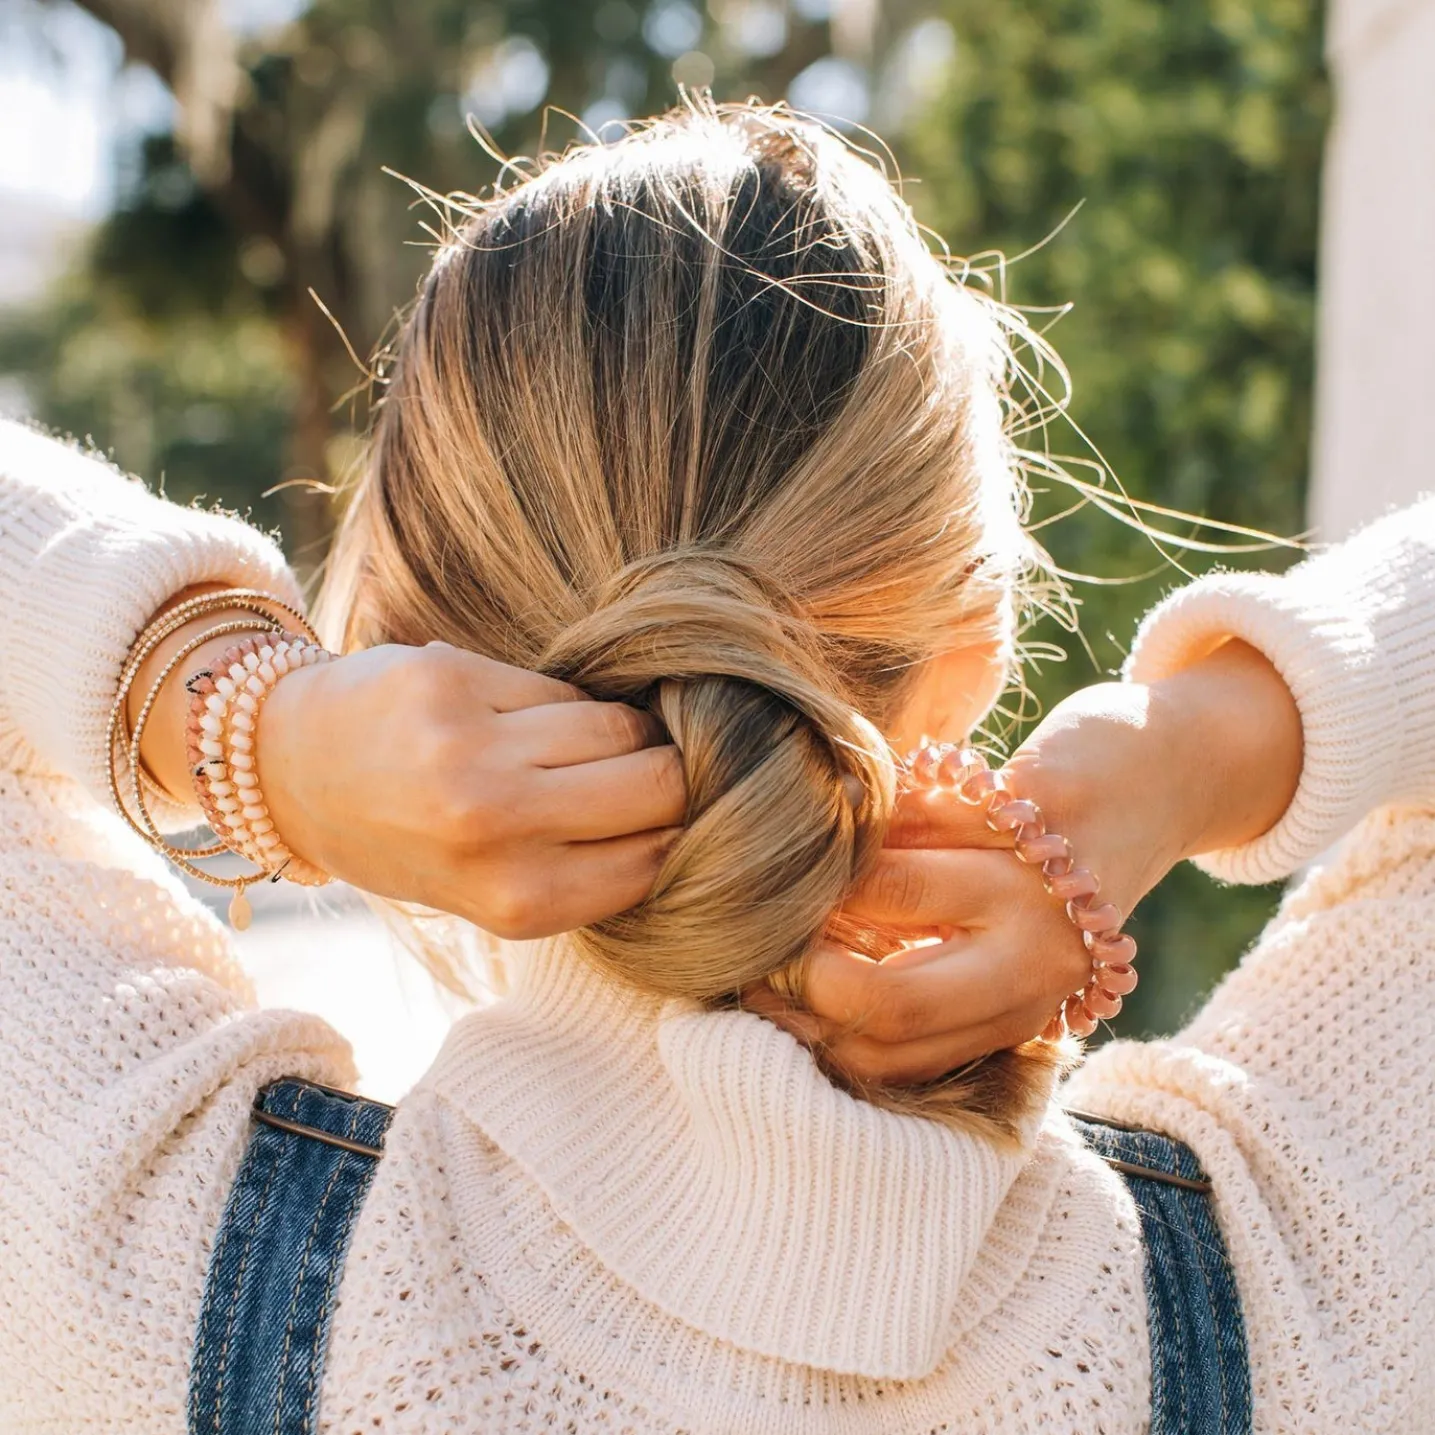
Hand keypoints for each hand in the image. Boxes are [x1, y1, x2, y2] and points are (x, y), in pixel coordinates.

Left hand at [258, 642, 685, 935]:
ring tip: (581, 744)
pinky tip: (529, 716)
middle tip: (644, 770)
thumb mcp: (495, 891)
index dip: (681, 826)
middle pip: (661, 784)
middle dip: (670, 773)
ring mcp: (473, 750)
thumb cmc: (413, 840)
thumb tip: (695, 810)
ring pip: (621, 727)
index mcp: (517, 901)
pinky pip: (564, 688)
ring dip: (619, 733)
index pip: (663, 854)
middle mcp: (496, 827)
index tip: (670, 812)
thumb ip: (587, 867)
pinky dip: (562, 703)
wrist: (295, 771)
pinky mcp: (454, 680)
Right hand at [751, 640, 1301, 1082]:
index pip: (891, 1056)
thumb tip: (785, 985)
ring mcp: (1043, 888)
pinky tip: (864, 803)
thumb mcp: (995, 947)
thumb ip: (915, 974)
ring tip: (811, 854)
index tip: (758, 989)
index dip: (807, 1028)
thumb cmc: (1042, 873)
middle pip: (893, 999)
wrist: (1148, 781)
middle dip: (807, 963)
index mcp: (1015, 1012)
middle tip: (771, 927)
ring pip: (895, 888)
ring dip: (836, 867)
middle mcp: (1035, 966)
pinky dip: (879, 804)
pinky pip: (924, 809)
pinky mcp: (1044, 808)